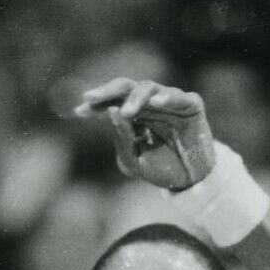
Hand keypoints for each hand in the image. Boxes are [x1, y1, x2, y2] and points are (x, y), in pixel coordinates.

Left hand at [75, 77, 215, 190]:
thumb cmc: (161, 169)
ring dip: (135, 99)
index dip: (96, 104)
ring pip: (148, 88)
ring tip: (126, 112)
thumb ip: (122, 141)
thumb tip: (113, 113)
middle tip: (92, 98)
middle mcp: (149, 103)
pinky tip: (155, 103)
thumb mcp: (134, 162)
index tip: (79, 112)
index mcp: (134, 114)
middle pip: (126, 88)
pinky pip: (178, 96)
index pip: (112, 102)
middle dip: (108, 91)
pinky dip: (166, 98)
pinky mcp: (191, 105)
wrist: (191, 182)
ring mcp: (170, 102)